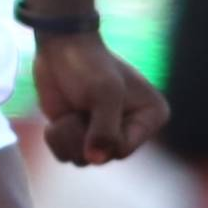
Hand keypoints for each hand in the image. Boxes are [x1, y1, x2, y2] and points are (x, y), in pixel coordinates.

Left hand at [31, 32, 167, 165]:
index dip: (100, 136)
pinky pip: (65, 155)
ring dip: (67, 136)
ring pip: (81, 160)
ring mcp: (104, 134)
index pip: (123, 149)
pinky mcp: (79, 135)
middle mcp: (131, 130)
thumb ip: (104, 130)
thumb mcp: (104, 94)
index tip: (93, 111)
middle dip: (80, 135)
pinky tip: (59, 119)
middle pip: (102, 157)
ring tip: (70, 113)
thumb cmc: (88, 65)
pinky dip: (56, 138)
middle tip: (78, 109)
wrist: (59, 47)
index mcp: (151, 118)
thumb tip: (95, 159)